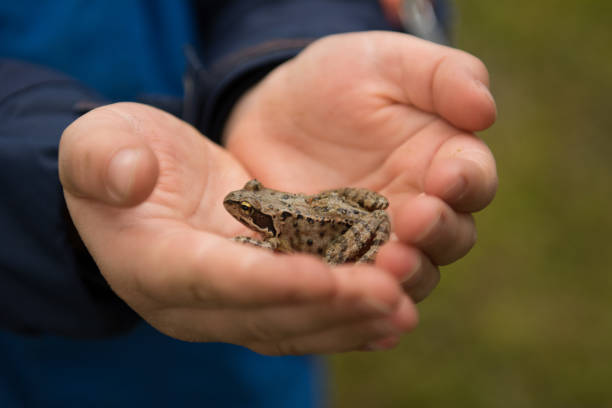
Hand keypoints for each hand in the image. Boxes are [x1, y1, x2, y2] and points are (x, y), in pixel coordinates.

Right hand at [58, 103, 415, 353]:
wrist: (145, 182)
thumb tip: (129, 175)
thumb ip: (103, 160)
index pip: (215, 281)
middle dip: (329, 308)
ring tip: (403, 309)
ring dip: (350, 321)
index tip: (326, 276)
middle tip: (390, 296)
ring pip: (294, 325)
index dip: (269, 282)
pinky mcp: (260, 293)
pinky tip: (391, 311)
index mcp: (152, 264)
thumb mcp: (100, 144)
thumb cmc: (120, 158)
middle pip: (267, 315)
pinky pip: (305, 315)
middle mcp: (194, 301)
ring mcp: (229, 304)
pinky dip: (347, 317)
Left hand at [223, 32, 497, 300]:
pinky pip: (353, 288)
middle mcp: (418, 209)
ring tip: (387, 265)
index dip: (466, 181)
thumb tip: (485, 110)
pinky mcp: (335, 262)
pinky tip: (352, 304)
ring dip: (404, 274)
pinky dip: (359, 301)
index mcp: (443, 161)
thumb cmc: (337, 82)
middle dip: (437, 233)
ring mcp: (377, 242)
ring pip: (408, 274)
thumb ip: (441, 76)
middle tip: (415, 220)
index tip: (448, 176)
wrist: (272, 113)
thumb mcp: (386, 63)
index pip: (472, 179)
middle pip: (449, 237)